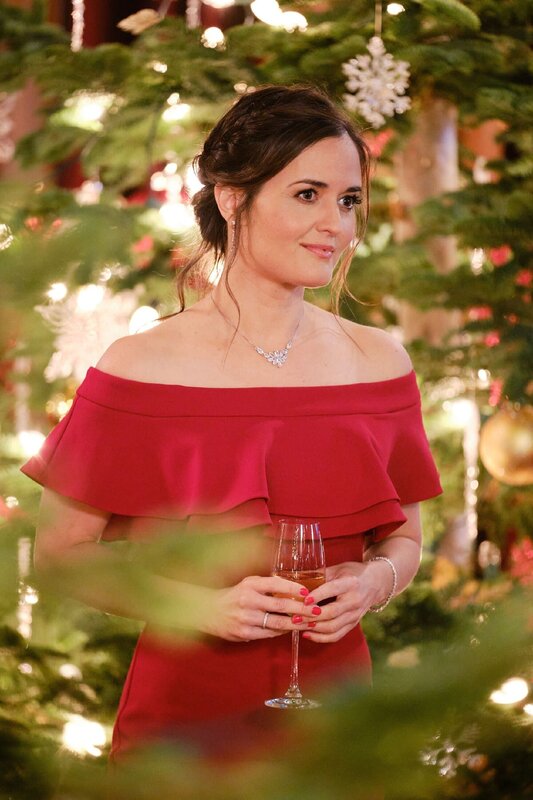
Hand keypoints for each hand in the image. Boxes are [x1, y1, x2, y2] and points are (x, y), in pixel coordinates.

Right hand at [200, 575, 321, 641]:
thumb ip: (268, 586)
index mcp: (250, 584)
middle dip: (302, 609)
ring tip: (310, 622)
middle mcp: (248, 599)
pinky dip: (282, 632)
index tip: (308, 593)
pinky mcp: (245, 633)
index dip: (293, 588)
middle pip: (281, 605)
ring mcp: (246, 618)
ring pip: (277, 622)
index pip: (276, 584)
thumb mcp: (248, 584)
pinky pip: (269, 633)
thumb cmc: (234, 596)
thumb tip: (294, 589)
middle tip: (317, 611)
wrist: (209, 612)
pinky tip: (291, 629)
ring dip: (296, 623)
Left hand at [297, 561, 390, 643]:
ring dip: (314, 628)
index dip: (317, 595)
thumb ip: (321, 575)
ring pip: (333, 627)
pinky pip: (337, 635)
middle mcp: (354, 601)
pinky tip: (307, 634)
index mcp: (351, 583)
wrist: (375, 583)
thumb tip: (298, 581)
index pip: (332, 590)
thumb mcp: (339, 569)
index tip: (304, 600)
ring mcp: (355, 615)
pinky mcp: (353, 624)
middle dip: (311, 616)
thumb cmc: (353, 573)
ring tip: (298, 625)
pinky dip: (321, 637)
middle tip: (295, 616)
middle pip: (332, 613)